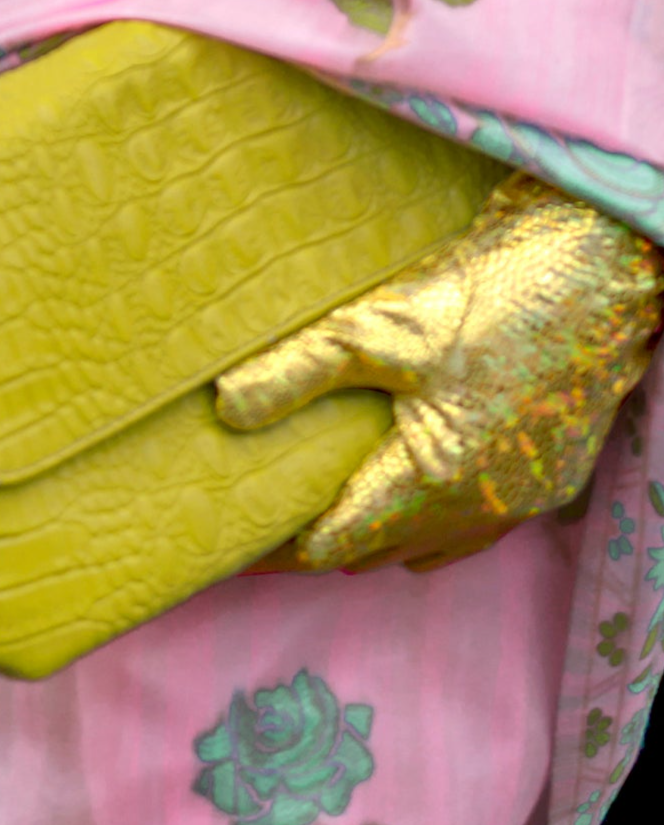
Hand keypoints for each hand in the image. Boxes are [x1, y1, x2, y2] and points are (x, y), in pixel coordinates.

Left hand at [215, 172, 662, 572]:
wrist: (598, 272)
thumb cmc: (486, 296)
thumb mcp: (376, 327)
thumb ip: (296, 372)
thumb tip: (225, 409)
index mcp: (433, 482)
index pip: (333, 546)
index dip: (277, 548)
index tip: (231, 536)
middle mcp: (480, 509)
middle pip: (377, 552)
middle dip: (322, 540)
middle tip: (268, 513)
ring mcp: (521, 501)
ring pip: (429, 548)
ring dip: (379, 534)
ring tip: (328, 504)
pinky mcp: (550, 480)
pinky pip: (475, 529)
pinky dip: (432, 522)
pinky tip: (410, 490)